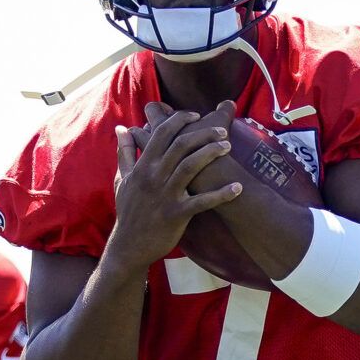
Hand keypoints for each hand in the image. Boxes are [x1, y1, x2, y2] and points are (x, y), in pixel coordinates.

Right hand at [106, 101, 241, 268]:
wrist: (129, 245)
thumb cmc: (128, 210)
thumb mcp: (121, 179)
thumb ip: (125, 152)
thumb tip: (122, 127)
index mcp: (142, 166)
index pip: (161, 133)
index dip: (180, 119)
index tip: (196, 114)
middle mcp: (153, 177)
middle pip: (180, 145)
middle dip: (203, 133)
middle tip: (222, 130)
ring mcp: (165, 195)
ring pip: (190, 166)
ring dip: (211, 153)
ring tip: (228, 147)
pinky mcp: (176, 214)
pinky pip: (202, 202)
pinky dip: (221, 194)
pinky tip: (238, 188)